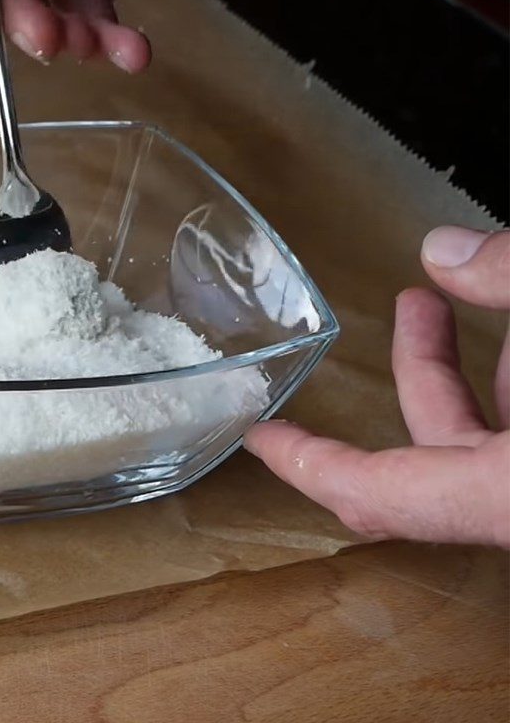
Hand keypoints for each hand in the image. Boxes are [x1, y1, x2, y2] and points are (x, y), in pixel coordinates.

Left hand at [245, 226, 509, 547]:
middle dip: (419, 368)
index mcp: (505, 492)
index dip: (306, 465)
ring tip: (471, 299)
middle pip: (435, 453)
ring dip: (475, 369)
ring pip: (487, 441)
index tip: (259, 436)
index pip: (375, 493)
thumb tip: (441, 251)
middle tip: (414, 303)